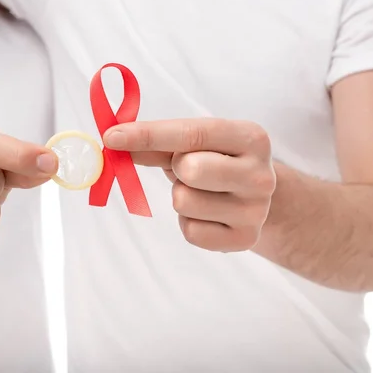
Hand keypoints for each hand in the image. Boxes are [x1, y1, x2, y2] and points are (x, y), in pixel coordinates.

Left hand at [103, 118, 275, 251]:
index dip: (147, 134)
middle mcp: (261, 174)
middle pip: (190, 169)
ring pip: (184, 202)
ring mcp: (256, 210)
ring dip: (181, 197)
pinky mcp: (244, 239)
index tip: (112, 137)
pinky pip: (190, 232)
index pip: (191, 133)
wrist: (256, 198)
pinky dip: (188, 222)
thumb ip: (157, 143)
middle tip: (188, 170)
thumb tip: (115, 142)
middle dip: (176, 169)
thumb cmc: (218, 162)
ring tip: (201, 193)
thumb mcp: (194, 145)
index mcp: (250, 137)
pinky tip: (207, 215)